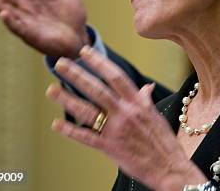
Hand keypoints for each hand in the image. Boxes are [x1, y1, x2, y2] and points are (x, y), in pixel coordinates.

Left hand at [47, 46, 206, 189]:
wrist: (169, 167)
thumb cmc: (163, 141)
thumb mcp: (156, 115)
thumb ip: (145, 100)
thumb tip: (146, 87)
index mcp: (138, 103)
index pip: (115, 76)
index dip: (99, 62)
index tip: (85, 51)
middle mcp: (126, 113)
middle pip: (97, 89)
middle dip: (77, 75)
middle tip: (60, 63)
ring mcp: (116, 130)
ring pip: (88, 111)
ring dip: (67, 100)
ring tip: (51, 89)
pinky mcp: (109, 148)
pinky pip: (86, 137)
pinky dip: (70, 131)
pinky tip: (56, 124)